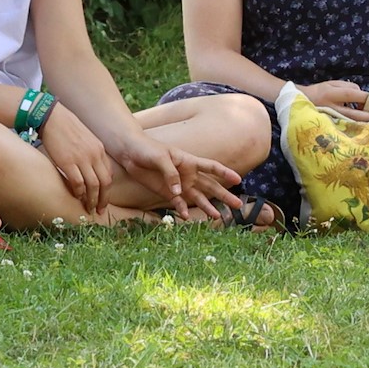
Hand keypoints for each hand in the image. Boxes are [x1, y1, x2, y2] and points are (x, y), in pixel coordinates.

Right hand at [39, 108, 116, 212]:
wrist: (52, 117)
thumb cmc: (66, 127)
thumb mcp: (85, 138)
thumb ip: (91, 153)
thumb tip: (90, 169)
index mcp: (99, 149)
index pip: (109, 174)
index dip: (107, 190)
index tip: (103, 199)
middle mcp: (94, 155)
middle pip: (104, 183)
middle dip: (103, 199)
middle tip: (99, 211)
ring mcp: (82, 159)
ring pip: (93, 186)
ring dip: (91, 200)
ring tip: (88, 209)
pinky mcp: (68, 162)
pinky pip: (77, 183)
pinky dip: (78, 193)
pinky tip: (76, 197)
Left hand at [101, 124, 242, 219]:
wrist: (130, 154)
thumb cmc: (148, 150)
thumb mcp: (160, 158)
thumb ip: (171, 174)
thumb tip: (179, 193)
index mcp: (190, 162)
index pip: (211, 167)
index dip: (225, 173)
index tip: (238, 180)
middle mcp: (188, 174)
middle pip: (210, 186)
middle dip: (224, 195)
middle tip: (238, 206)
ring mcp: (179, 185)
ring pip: (198, 198)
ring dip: (208, 207)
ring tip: (218, 216)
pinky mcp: (167, 193)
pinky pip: (179, 203)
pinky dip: (183, 211)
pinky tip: (188, 218)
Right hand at [302, 80, 368, 122]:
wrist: (301, 102)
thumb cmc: (318, 91)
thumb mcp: (332, 83)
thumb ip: (347, 86)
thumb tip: (361, 93)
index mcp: (331, 94)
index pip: (350, 94)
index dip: (364, 97)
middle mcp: (331, 107)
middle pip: (353, 113)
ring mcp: (331, 118)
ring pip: (351, 121)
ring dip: (365, 122)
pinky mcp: (331, 125)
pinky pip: (347, 125)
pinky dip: (357, 125)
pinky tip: (367, 125)